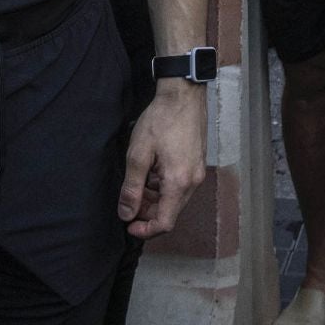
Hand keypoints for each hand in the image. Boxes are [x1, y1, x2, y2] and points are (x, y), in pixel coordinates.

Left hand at [118, 83, 206, 239]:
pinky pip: (179, 186)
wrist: (183, 95)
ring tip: (137, 182)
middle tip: (128, 200)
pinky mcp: (197, 164)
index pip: (165, 223)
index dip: (145, 230)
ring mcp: (197, 172)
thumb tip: (126, 213)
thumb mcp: (138, 154)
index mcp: (179, 182)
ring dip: (154, 199)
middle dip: (147, 213)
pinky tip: (151, 172)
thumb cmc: (161, 120)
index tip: (128, 225)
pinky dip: (163, 187)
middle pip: (170, 212)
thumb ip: (131, 188)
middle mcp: (193, 181)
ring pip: (174, 199)